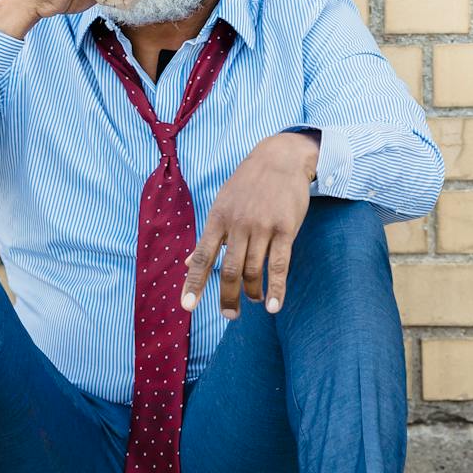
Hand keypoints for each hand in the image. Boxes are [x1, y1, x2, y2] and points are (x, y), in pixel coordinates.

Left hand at [181, 131, 320, 318]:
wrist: (281, 158)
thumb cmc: (248, 183)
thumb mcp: (222, 204)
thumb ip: (208, 236)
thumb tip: (187, 264)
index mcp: (218, 219)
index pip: (201, 257)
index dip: (194, 284)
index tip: (188, 307)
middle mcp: (237, 224)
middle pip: (228, 270)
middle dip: (227, 297)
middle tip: (229, 315)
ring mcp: (262, 227)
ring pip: (253, 271)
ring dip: (252, 292)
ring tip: (254, 301)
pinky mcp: (285, 229)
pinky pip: (279, 265)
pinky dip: (276, 289)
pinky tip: (274, 306)